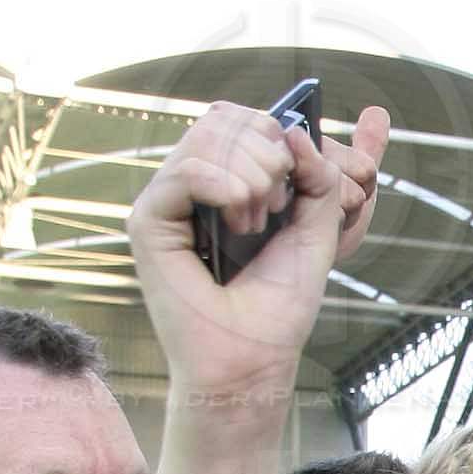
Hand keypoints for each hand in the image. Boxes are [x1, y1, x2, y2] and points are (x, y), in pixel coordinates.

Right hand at [130, 98, 391, 402]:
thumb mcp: (321, 228)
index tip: (310, 183)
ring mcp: (170, 198)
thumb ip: (323, 174)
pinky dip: (225, 186)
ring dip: (253, 175)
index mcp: (231, 178)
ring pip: (209, 135)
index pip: (248, 118)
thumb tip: (297, 130)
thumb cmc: (281, 302)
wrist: (255, 356)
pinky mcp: (149, 219)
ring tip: (256, 224)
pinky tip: (240, 221)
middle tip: (279, 207)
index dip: (285, 134)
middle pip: (228, 117)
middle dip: (272, 155)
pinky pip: (187, 169)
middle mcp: (196, 182)